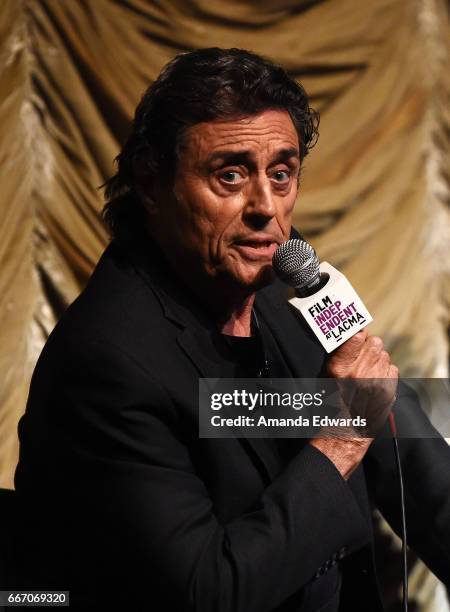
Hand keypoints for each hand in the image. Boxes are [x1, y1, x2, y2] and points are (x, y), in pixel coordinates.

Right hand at [310, 330, 398, 478]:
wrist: (344, 433)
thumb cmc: (328, 406)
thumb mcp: (323, 377)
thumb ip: (337, 356)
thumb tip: (347, 337)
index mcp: (340, 368)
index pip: (357, 335)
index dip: (357, 332)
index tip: (355, 333)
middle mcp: (360, 373)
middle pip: (374, 342)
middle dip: (367, 344)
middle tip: (360, 352)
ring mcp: (377, 382)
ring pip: (384, 354)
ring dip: (376, 357)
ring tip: (366, 368)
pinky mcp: (388, 390)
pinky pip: (392, 368)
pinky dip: (385, 371)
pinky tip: (375, 378)